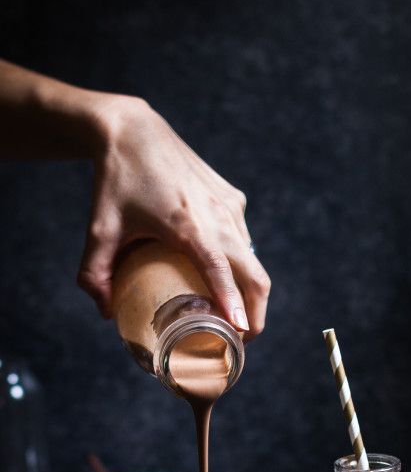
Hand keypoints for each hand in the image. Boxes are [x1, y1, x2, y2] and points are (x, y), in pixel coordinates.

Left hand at [79, 96, 269, 338]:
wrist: (133, 129)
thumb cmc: (115, 179)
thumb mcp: (99, 229)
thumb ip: (95, 274)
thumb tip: (106, 313)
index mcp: (188, 226)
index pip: (222, 274)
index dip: (235, 307)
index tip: (241, 335)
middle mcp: (217, 215)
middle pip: (255, 276)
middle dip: (255, 314)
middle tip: (240, 342)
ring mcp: (229, 205)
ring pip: (253, 259)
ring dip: (248, 291)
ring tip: (232, 315)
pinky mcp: (232, 197)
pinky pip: (243, 239)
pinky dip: (240, 264)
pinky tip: (221, 276)